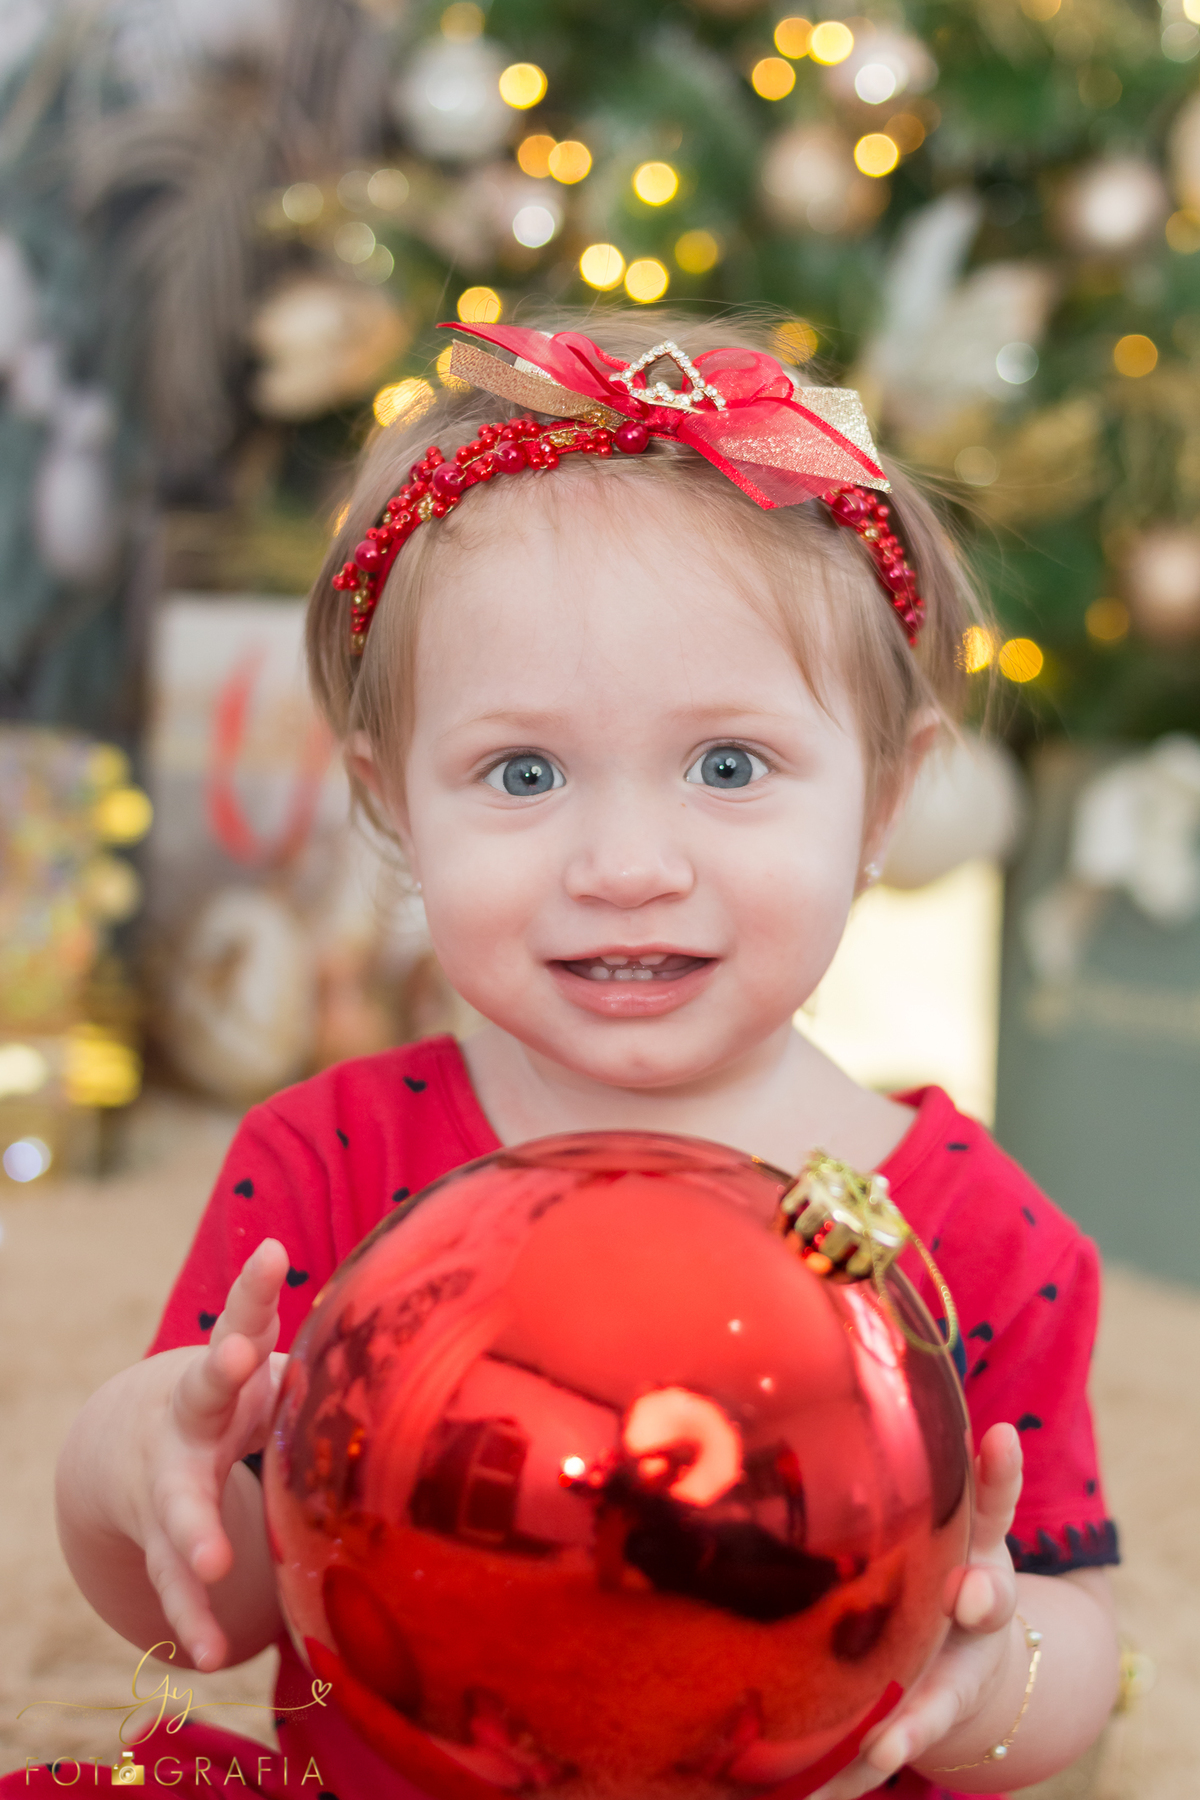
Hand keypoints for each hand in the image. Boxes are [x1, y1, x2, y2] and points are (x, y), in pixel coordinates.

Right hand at [130, 1238, 289, 1671]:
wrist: (129, 1449)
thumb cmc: (226, 1397)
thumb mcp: (258, 1364)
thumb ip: (313, 1344)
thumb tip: (405, 1296)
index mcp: (223, 1372)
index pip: (240, 1319)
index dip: (255, 1291)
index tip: (273, 1255)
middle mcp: (187, 1419)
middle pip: (203, 1392)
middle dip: (218, 1372)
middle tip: (233, 1356)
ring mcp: (167, 1483)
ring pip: (178, 1507)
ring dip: (195, 1533)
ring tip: (213, 1564)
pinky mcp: (164, 1544)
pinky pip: (177, 1587)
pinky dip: (195, 1620)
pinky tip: (212, 1655)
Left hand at [808, 1422, 1023, 1798]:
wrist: (963, 1654)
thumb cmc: (934, 1563)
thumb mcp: (937, 1515)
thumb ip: (911, 1459)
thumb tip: (875, 1358)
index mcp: (974, 1548)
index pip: (992, 1501)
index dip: (1000, 1470)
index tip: (1002, 1438)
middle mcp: (974, 1609)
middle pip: (987, 1600)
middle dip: (980, 1597)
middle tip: (969, 1596)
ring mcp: (952, 1672)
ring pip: (938, 1701)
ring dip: (913, 1722)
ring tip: (887, 1745)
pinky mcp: (921, 1720)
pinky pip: (893, 1747)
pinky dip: (864, 1770)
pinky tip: (825, 1791)